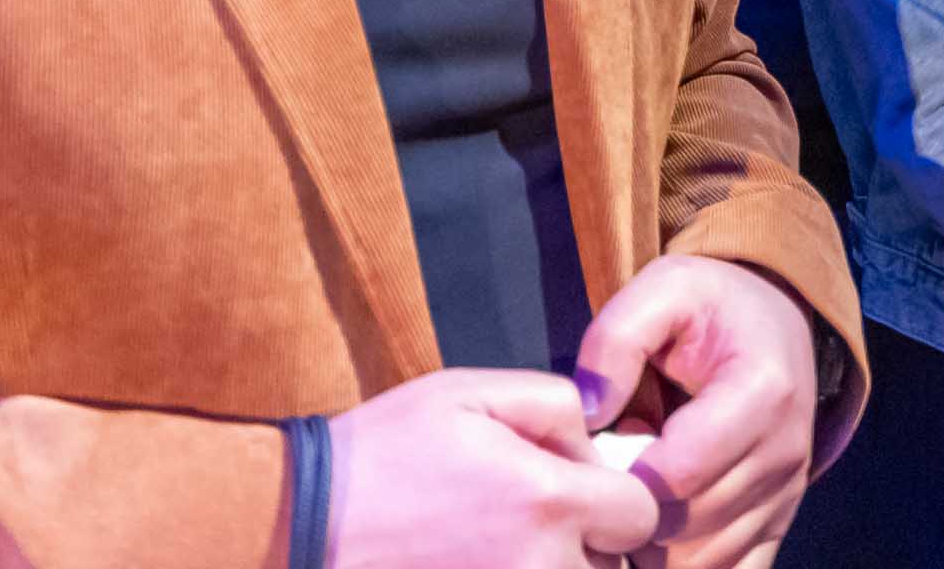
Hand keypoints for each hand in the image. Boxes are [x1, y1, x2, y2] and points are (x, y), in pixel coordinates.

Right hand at [325, 367, 660, 568]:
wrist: (302, 524)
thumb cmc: (382, 452)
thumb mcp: (469, 393)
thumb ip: (557, 404)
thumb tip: (597, 445)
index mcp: (548, 502)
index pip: (641, 514)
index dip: (619, 497)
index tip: (581, 489)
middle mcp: (538, 566)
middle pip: (614, 568)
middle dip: (592, 544)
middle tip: (537, 522)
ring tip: (505, 544)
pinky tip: (482, 562)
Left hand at [575, 255, 826, 568]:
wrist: (773, 320)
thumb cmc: (710, 306)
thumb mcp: (660, 288)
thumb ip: (615, 338)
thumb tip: (590, 413)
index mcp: (761, 392)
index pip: (681, 473)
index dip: (623, 479)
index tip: (594, 457)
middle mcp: (785, 451)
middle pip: (689, 525)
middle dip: (631, 514)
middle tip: (605, 479)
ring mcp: (786, 493)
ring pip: (704, 561)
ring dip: (652, 547)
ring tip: (629, 500)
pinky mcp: (778, 521)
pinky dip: (684, 567)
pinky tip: (653, 537)